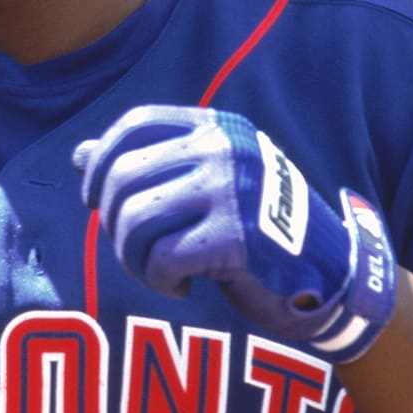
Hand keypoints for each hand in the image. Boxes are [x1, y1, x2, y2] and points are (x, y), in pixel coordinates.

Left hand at [73, 105, 395, 362]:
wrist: (332, 276)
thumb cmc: (258, 231)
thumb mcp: (207, 185)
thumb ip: (150, 166)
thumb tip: (79, 156)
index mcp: (217, 129)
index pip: (134, 125)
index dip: (102, 162)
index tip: (96, 200)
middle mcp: (225, 149)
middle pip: (124, 176)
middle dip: (113, 221)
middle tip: (134, 250)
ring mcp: (232, 190)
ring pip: (135, 219)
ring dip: (133, 257)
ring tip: (156, 272)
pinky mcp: (236, 237)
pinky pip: (163, 258)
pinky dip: (159, 281)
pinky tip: (180, 287)